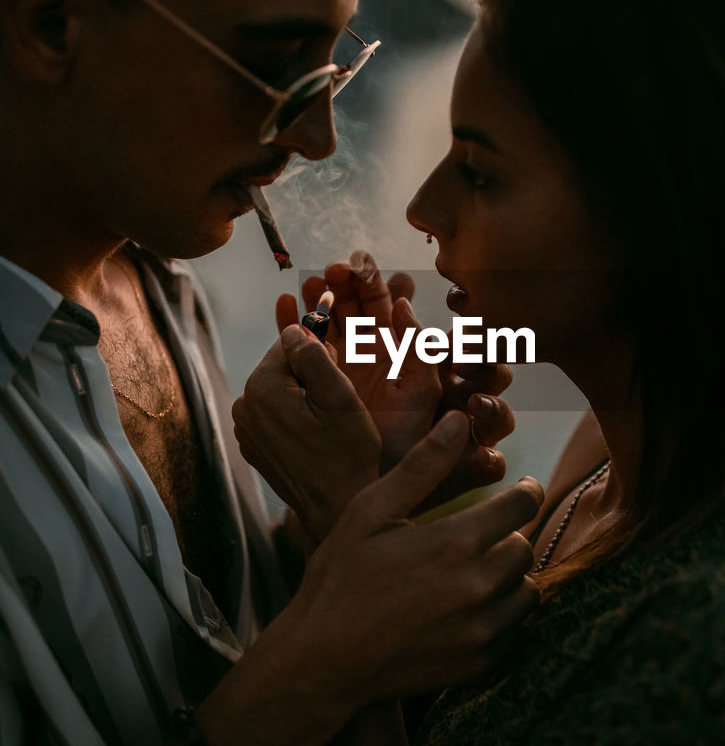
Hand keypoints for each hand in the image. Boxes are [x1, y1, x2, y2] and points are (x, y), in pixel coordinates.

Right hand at [201, 412, 543, 745]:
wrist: (322, 661)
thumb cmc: (340, 579)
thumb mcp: (370, 512)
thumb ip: (421, 467)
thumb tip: (460, 420)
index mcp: (455, 543)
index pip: (523, 506)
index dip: (525, 491)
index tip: (519, 489)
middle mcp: (478, 588)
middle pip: (526, 548)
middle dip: (508, 535)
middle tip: (478, 535)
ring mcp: (482, 631)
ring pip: (527, 591)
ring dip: (509, 577)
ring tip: (474, 571)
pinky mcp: (480, 665)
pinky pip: (515, 632)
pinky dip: (502, 616)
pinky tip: (468, 609)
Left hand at [233, 324, 381, 542]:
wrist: (336, 508)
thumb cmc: (346, 454)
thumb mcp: (340, 396)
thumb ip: (315, 354)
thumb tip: (294, 330)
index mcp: (262, 387)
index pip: (289, 341)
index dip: (320, 350)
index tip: (341, 366)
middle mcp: (244, 405)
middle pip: (282, 366)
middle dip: (310, 374)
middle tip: (338, 401)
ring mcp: (245, 428)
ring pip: (280, 390)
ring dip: (304, 395)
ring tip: (329, 422)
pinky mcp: (253, 445)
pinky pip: (275, 414)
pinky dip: (295, 416)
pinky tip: (316, 436)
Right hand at [278, 253, 442, 469]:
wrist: (372, 480)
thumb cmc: (404, 442)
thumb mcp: (420, 393)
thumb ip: (418, 349)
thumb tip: (403, 302)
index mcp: (395, 347)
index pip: (383, 301)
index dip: (372, 280)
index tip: (360, 265)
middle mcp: (365, 349)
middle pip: (349, 303)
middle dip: (339, 283)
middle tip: (331, 272)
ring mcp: (337, 362)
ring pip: (323, 319)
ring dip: (314, 298)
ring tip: (307, 285)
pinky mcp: (311, 378)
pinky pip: (298, 345)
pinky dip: (288, 324)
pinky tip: (282, 303)